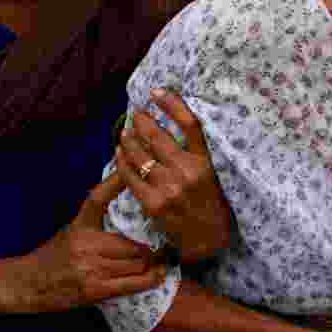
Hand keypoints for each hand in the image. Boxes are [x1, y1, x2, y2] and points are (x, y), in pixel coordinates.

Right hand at [10, 169, 168, 312]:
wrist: (29, 284)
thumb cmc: (55, 254)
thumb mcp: (73, 228)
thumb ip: (97, 216)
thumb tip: (124, 192)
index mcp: (80, 225)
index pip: (97, 197)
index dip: (115, 180)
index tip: (128, 165)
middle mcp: (86, 244)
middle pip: (133, 241)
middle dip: (152, 245)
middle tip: (164, 243)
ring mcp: (91, 269)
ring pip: (138, 262)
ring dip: (154, 263)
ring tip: (162, 259)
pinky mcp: (96, 290)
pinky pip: (135, 283)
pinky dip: (152, 278)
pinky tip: (159, 273)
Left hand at [116, 90, 233, 262]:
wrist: (209, 240)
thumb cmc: (212, 204)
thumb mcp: (212, 174)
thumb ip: (194, 154)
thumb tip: (170, 128)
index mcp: (205, 162)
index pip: (189, 124)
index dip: (172, 104)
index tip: (157, 91)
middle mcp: (188, 172)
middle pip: (158, 136)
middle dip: (142, 121)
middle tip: (136, 115)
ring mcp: (169, 188)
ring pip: (141, 155)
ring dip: (128, 139)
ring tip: (124, 132)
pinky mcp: (153, 204)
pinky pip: (131, 177)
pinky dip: (122, 162)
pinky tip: (119, 154)